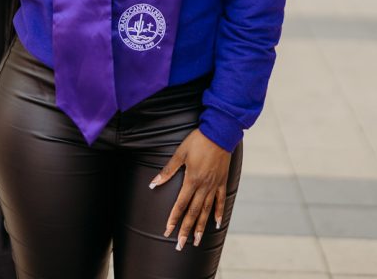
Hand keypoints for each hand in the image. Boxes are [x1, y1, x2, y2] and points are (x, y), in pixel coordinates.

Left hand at [149, 129, 231, 250]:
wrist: (219, 132)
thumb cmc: (198, 140)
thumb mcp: (180, 153)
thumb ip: (168, 170)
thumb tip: (153, 183)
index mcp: (192, 180)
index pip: (181, 204)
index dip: (173, 218)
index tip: (167, 231)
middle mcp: (204, 186)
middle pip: (193, 212)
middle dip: (186, 229)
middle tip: (180, 245)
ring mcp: (214, 185)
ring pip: (207, 210)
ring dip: (201, 227)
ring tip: (197, 241)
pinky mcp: (223, 181)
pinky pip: (221, 200)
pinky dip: (219, 213)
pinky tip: (217, 224)